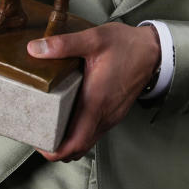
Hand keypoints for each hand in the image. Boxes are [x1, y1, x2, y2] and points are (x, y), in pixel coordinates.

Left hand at [27, 22, 160, 161]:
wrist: (153, 49)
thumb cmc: (126, 45)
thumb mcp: (94, 38)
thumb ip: (64, 44)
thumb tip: (35, 49)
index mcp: (96, 102)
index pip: (75, 143)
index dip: (54, 150)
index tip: (38, 143)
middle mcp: (105, 115)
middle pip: (78, 148)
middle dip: (56, 147)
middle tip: (38, 133)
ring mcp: (111, 116)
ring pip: (87, 141)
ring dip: (68, 140)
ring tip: (49, 125)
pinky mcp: (114, 113)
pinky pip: (94, 131)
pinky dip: (79, 132)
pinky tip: (69, 115)